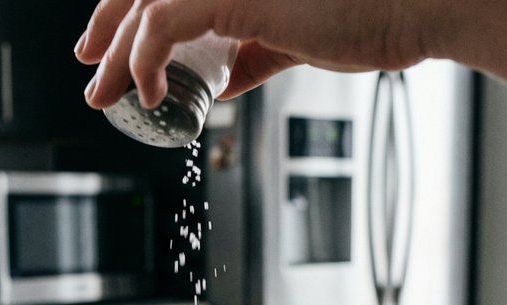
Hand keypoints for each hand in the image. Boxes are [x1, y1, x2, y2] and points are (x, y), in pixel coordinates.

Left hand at [75, 0, 428, 109]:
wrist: (416, 8)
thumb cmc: (371, 17)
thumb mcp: (294, 38)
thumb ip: (253, 52)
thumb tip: (224, 81)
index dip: (123, 12)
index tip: (104, 48)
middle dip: (106, 31)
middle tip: (91, 71)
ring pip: (142, 5)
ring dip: (115, 54)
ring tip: (105, 95)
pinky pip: (163, 25)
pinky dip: (143, 61)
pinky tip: (145, 93)